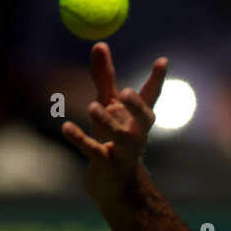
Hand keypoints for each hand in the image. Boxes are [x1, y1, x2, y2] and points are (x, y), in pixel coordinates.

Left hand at [61, 42, 167, 202]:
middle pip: (144, 120)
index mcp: (138, 120)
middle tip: (125, 92)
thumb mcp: (107, 106)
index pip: (150, 97)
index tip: (162, 60)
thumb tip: (100, 44)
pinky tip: (67, 128)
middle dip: (137, 106)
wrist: (114, 187)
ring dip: (108, 122)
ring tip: (93, 108)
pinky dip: (81, 139)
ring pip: (121, 137)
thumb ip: (104, 77)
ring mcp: (123, 153)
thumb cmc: (112, 141)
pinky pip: (94, 152)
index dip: (157, 80)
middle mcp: (136, 135)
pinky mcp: (106, 166)